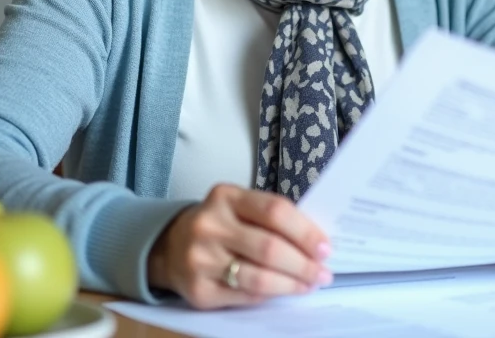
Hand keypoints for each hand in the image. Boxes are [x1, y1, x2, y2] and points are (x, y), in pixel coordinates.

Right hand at [147, 183, 332, 308]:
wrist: (169, 247)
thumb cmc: (219, 225)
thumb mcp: (238, 207)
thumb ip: (271, 218)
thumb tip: (316, 243)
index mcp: (225, 197)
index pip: (275, 211)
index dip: (306, 232)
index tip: (325, 247)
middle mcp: (209, 225)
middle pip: (270, 248)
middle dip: (304, 264)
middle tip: (323, 273)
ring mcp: (200, 260)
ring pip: (259, 278)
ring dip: (292, 285)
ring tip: (309, 284)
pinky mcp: (198, 291)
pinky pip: (245, 297)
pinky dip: (269, 296)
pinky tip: (282, 291)